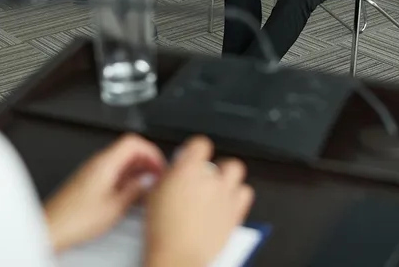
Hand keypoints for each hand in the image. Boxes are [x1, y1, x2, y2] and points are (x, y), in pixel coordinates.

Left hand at [44, 133, 164, 252]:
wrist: (51, 229)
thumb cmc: (75, 219)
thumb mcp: (115, 207)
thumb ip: (135, 191)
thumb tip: (148, 182)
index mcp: (104, 163)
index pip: (133, 141)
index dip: (151, 150)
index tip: (160, 165)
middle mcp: (97, 163)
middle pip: (128, 149)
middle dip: (146, 161)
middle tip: (157, 176)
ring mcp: (91, 171)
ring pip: (120, 160)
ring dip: (137, 170)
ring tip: (147, 186)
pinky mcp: (88, 181)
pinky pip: (112, 171)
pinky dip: (125, 177)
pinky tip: (130, 193)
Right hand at [144, 136, 253, 266]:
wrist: (178, 256)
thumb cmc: (163, 232)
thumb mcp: (153, 196)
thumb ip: (166, 178)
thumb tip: (172, 172)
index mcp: (188, 170)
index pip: (200, 143)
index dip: (196, 148)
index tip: (192, 155)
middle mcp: (210, 178)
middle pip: (221, 160)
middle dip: (215, 167)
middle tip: (204, 178)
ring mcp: (225, 194)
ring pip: (236, 171)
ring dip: (229, 177)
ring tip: (218, 188)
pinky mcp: (235, 211)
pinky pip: (245, 192)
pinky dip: (238, 194)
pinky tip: (226, 202)